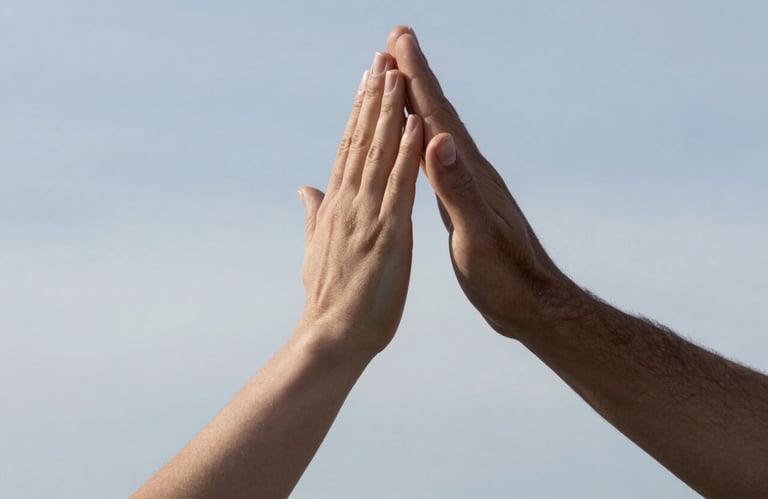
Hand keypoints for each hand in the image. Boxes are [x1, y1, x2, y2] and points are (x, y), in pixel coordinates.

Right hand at [297, 52, 422, 357]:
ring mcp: (366, 217)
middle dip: (371, 97)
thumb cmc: (330, 298)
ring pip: (377, 155)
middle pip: (361, 141)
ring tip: (393, 73)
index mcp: (338, 206)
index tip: (366, 77)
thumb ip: (314, 214)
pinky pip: (400, 188)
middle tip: (380, 55)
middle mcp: (349, 203)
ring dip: (386, 113)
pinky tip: (415, 126)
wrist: (333, 338)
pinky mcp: (387, 235)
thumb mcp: (317, 248)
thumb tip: (306, 188)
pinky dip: (407, 156)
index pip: (348, 148)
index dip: (358, 111)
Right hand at [387, 27, 575, 338]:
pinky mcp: (466, 202)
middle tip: (397, 40)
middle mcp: (470, 171)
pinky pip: (436, 159)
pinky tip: (416, 140)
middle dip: (415, 76)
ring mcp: (469, 185)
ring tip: (400, 80)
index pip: (437, 116)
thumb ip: (458, 190)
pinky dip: (421, 139)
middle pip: (438, 113)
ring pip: (436, 132)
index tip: (399, 40)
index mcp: (469, 173)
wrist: (531, 303)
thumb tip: (439, 141)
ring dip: (418, 102)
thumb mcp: (478, 235)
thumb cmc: (505, 277)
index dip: (416, 77)